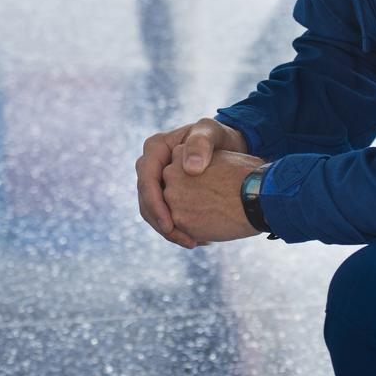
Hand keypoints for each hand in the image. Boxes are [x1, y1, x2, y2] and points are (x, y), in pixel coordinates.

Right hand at [136, 118, 247, 248]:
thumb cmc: (220, 136)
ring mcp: (158, 181)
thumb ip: (201, 144)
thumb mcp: (212, 132)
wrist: (229, 145)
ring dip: (171, 232)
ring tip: (196, 242)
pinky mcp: (168, 194)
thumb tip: (189, 168)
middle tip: (187, 241)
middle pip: (146, 201)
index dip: (155, 206)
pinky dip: (180, 229)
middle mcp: (151, 166)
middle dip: (162, 225)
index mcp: (155, 148)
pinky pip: (167, 215)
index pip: (146, 181)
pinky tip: (199, 238)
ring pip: (154, 213)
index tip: (170, 225)